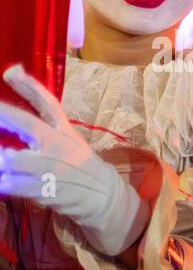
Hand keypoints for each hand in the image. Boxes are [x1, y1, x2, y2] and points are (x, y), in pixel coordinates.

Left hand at [0, 65, 147, 255]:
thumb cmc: (81, 165)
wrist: (106, 197)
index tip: (10, 72)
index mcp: (65, 131)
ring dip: (3, 159)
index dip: (29, 87)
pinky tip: (3, 181)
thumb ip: (45, 119)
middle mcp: (60, 146)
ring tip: (2, 159)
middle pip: (28, 125)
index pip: (48, 104)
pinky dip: (5, 182)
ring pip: (16, 159)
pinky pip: (17, 185)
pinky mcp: (49, 190)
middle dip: (5, 116)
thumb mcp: (70, 139)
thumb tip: (17, 81)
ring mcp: (54, 168)